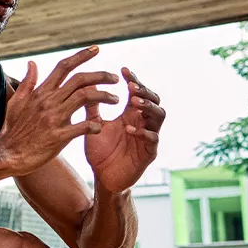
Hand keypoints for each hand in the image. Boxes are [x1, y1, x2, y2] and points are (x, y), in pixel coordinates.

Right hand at [0, 46, 118, 176]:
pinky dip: (94, 126)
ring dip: (104, 96)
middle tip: (115, 78)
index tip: (97, 49)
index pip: (64, 67)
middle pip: (80, 80)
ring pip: (85, 98)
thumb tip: (32, 63)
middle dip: (101, 75)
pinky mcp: (58, 137)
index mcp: (40, 92)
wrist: (6, 155)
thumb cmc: (11, 130)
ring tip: (116, 99)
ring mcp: (54, 118)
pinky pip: (82, 127)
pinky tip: (99, 127)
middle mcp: (49, 101)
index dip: (82, 55)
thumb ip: (28, 82)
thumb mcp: (16, 102)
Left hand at [85, 67, 163, 191]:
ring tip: (134, 103)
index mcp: (131, 114)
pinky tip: (130, 129)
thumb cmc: (100, 152)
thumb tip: (88, 82)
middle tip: (131, 86)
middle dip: (144, 91)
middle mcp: (143, 122)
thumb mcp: (93, 125)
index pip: (137, 92)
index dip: (133, 80)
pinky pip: (153, 139)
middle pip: (153, 100)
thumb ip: (92, 106)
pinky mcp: (149, 153)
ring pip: (159, 116)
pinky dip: (143, 132)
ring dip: (148, 107)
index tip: (123, 70)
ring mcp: (148, 137)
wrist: (102, 177)